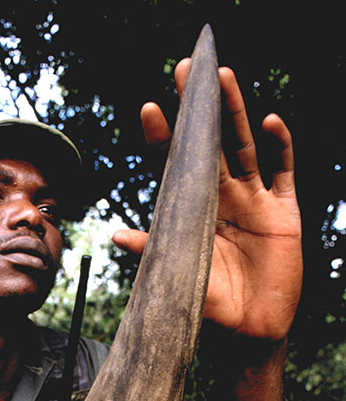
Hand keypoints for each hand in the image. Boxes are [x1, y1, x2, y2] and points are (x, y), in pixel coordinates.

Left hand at [113, 61, 302, 343]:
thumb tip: (116, 236)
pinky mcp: (284, 213)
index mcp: (194, 212)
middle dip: (200, 109)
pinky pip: (284, 172)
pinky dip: (281, 146)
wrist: (250, 331)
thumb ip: (154, 252)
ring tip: (224, 77)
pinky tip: (271, 121)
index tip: (149, 109)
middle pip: (210, 145)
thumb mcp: (181, 275)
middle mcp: (223, 200)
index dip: (164, 139)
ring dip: (236, 113)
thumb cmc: (211, 306)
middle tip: (186, 70)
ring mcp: (254, 203)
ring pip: (245, 148)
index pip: (176, 167)